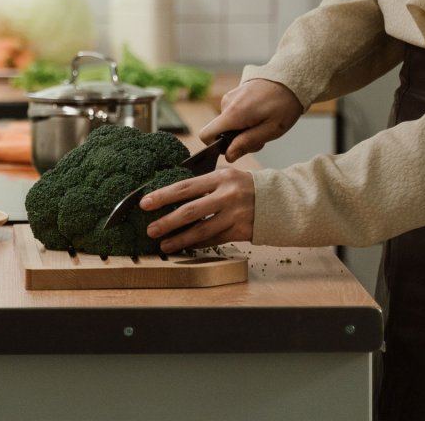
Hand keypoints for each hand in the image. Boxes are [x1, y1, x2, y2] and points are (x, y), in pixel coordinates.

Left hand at [140, 168, 254, 252]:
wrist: (279, 201)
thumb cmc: (246, 188)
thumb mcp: (227, 178)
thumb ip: (204, 185)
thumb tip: (171, 195)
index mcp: (220, 177)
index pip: (185, 186)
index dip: (163, 196)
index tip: (145, 203)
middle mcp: (227, 195)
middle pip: (190, 210)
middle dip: (167, 221)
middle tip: (150, 229)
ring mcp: (235, 214)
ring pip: (201, 230)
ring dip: (180, 239)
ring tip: (164, 244)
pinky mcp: (241, 231)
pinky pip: (214, 239)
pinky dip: (198, 243)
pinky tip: (185, 246)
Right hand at [199, 79, 301, 162]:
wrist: (291, 78)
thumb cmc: (285, 104)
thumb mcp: (271, 130)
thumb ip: (247, 143)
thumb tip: (228, 156)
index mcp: (233, 113)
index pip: (206, 135)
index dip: (216, 147)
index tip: (236, 148)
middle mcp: (226, 103)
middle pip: (220, 132)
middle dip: (237, 140)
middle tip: (260, 137)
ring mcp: (230, 96)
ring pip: (228, 123)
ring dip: (243, 129)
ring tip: (263, 124)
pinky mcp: (234, 94)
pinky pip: (232, 113)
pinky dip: (244, 119)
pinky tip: (260, 115)